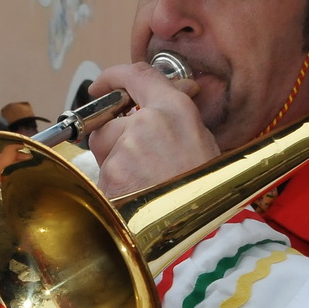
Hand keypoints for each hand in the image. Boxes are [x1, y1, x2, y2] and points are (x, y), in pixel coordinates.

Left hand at [86, 61, 217, 196]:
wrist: (201, 233)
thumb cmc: (206, 189)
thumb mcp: (202, 141)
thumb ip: (178, 113)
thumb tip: (174, 91)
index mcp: (175, 110)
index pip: (136, 74)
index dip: (114, 77)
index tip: (104, 85)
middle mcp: (148, 122)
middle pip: (109, 121)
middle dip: (114, 140)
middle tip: (139, 162)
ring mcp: (127, 148)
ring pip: (103, 149)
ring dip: (114, 164)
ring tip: (143, 183)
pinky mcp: (112, 173)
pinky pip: (102, 174)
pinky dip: (113, 186)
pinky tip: (136, 196)